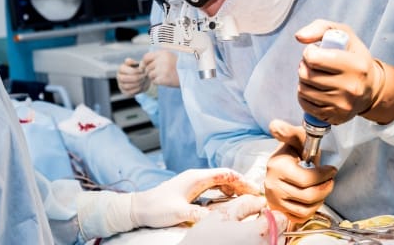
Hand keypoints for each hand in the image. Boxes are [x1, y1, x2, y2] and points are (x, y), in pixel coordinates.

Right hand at [116, 57, 148, 95]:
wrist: (143, 78)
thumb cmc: (140, 70)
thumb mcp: (140, 64)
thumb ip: (140, 63)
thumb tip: (141, 65)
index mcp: (121, 68)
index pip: (125, 70)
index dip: (136, 71)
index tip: (143, 70)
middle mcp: (119, 77)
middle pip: (125, 78)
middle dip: (136, 77)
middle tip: (144, 76)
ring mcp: (121, 85)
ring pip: (127, 86)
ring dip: (137, 83)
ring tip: (143, 80)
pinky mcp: (125, 92)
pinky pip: (130, 92)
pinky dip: (137, 89)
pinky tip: (142, 85)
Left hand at [131, 168, 259, 227]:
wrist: (138, 208)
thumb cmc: (156, 208)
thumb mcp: (180, 213)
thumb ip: (200, 214)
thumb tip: (219, 219)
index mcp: (196, 178)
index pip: (226, 174)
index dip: (242, 181)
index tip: (255, 190)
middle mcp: (196, 177)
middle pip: (225, 177)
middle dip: (240, 185)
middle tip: (254, 196)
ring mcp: (192, 182)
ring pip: (218, 182)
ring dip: (232, 189)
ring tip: (243, 199)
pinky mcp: (189, 189)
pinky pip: (211, 187)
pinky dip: (222, 192)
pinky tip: (225, 201)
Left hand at [142, 50, 179, 87]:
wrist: (191, 74)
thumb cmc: (179, 66)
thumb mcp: (169, 57)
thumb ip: (157, 58)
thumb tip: (141, 64)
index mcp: (163, 53)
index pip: (146, 57)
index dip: (144, 63)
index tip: (144, 67)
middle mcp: (162, 60)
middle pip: (147, 67)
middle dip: (150, 71)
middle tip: (158, 73)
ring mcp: (162, 70)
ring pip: (150, 75)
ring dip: (154, 77)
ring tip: (163, 76)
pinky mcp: (163, 79)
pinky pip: (154, 81)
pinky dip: (158, 82)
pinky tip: (165, 80)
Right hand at [179, 195, 287, 244]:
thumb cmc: (204, 241)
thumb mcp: (222, 215)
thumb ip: (245, 204)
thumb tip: (260, 201)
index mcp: (257, 234)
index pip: (281, 219)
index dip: (271, 213)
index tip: (260, 214)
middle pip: (282, 233)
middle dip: (271, 226)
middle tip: (253, 224)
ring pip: (277, 244)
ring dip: (268, 238)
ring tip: (246, 237)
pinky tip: (244, 244)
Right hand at [264, 119, 336, 222]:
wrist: (282, 163)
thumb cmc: (294, 149)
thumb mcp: (295, 137)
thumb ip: (288, 131)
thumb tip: (275, 125)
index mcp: (277, 167)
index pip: (306, 179)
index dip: (324, 175)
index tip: (332, 169)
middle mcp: (272, 185)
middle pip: (308, 196)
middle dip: (325, 188)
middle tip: (331, 180)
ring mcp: (274, 200)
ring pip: (305, 209)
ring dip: (320, 200)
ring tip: (323, 189)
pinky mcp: (278, 210)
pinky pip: (300, 217)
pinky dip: (311, 210)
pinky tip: (314, 198)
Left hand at [295, 19, 393, 124]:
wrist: (371, 87)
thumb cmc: (353, 56)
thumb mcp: (343, 34)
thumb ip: (320, 28)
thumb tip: (299, 37)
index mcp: (356, 65)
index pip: (314, 58)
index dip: (309, 53)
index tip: (315, 52)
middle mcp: (351, 87)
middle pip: (306, 75)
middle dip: (304, 67)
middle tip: (313, 65)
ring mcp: (343, 104)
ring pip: (303, 90)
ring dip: (304, 81)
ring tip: (315, 77)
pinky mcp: (336, 116)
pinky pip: (306, 105)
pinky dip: (305, 96)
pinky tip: (315, 90)